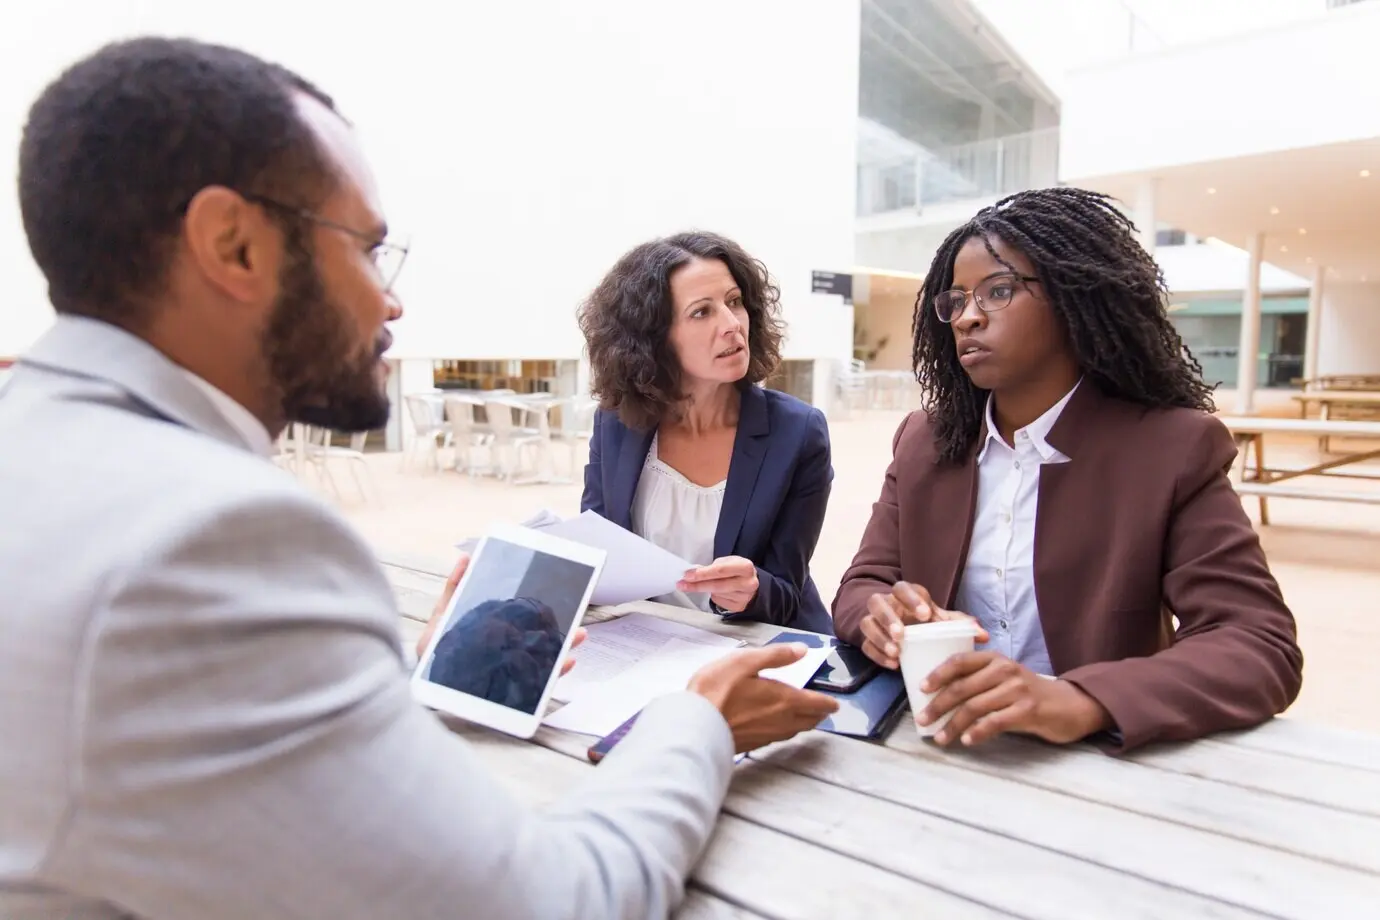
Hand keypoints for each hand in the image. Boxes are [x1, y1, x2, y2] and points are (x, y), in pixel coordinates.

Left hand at [416, 555, 586, 675]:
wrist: (428, 689)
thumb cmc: (437, 654)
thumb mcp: (442, 618)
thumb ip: (454, 590)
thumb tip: (466, 558)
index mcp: (497, 633)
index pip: (524, 620)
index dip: (542, 611)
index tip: (560, 595)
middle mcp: (509, 651)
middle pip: (541, 637)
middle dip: (562, 627)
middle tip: (576, 615)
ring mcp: (514, 670)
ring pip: (547, 657)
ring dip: (567, 646)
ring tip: (579, 635)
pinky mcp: (514, 692)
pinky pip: (541, 683)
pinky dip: (556, 672)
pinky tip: (567, 661)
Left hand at [678, 556, 758, 613]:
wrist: (750, 583)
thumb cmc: (736, 570)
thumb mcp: (727, 562)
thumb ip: (712, 567)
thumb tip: (693, 573)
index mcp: (746, 567)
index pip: (720, 571)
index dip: (702, 573)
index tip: (687, 575)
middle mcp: (748, 583)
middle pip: (717, 585)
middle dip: (697, 585)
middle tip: (682, 584)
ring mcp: (744, 597)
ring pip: (716, 594)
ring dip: (704, 589)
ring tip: (701, 584)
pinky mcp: (739, 607)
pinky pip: (718, 602)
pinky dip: (713, 596)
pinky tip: (716, 591)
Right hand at [688, 644, 839, 753]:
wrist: (695, 727)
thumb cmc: (717, 690)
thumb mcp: (745, 662)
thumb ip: (775, 656)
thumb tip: (802, 650)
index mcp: (784, 699)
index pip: (816, 703)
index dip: (828, 703)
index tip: (835, 704)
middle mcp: (781, 721)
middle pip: (809, 721)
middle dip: (819, 714)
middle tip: (824, 710)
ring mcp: (767, 735)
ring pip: (794, 730)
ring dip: (804, 723)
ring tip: (806, 717)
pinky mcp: (754, 744)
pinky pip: (779, 737)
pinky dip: (787, 729)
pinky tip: (779, 726)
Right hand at [858, 581, 988, 668]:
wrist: (899, 625)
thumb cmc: (924, 621)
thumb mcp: (940, 619)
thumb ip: (959, 624)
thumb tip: (983, 635)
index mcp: (904, 594)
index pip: (902, 588)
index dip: (911, 599)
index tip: (925, 615)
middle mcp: (885, 604)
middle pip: (877, 603)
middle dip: (888, 618)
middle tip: (902, 634)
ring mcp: (873, 621)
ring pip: (867, 624)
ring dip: (879, 638)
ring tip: (896, 652)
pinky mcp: (867, 639)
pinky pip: (865, 645)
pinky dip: (877, 654)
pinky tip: (892, 664)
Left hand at [919, 652, 1111, 746]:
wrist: (1069, 705)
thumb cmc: (1028, 694)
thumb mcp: (1004, 679)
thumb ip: (978, 682)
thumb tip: (940, 698)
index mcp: (995, 659)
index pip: (960, 661)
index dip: (938, 674)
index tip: (921, 688)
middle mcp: (1004, 670)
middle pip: (962, 687)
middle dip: (938, 705)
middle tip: (923, 719)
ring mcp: (1017, 689)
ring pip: (974, 707)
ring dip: (953, 725)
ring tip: (940, 738)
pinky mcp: (1028, 710)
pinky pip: (995, 722)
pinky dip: (977, 732)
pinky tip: (967, 741)